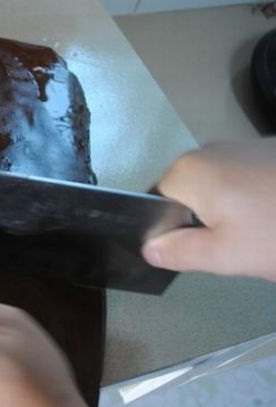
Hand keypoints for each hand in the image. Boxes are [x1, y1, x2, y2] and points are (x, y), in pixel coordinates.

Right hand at [142, 139, 275, 280]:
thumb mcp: (226, 255)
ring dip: (230, 216)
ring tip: (262, 236)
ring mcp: (240, 146)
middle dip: (202, 225)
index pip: (154, 205)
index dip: (169, 233)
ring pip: (216, 191)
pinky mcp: (270, 151)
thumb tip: (148, 248)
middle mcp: (207, 151)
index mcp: (186, 172)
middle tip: (234, 250)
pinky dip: (253, 202)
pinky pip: (242, 181)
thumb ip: (179, 252)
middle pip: (186, 197)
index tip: (199, 254)